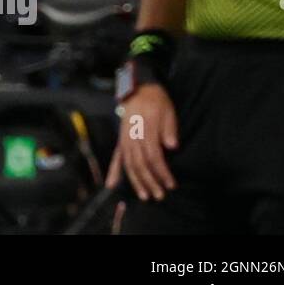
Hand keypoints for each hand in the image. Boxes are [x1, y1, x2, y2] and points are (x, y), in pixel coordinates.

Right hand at [111, 82, 178, 201]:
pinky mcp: (121, 140)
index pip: (153, 155)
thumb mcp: (167, 109)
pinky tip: (111, 184)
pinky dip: (113, 171)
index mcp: (144, 128)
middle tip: (159, 195)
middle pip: (139, 163)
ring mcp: (124, 138)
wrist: (137, 88)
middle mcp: (132, 135)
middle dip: (149, 181)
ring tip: (144, 196)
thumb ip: (169, 128)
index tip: (171, 184)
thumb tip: (172, 146)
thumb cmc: (155, 100)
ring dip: (135, 181)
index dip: (161, 172)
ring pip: (128, 163)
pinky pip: (116, 157)